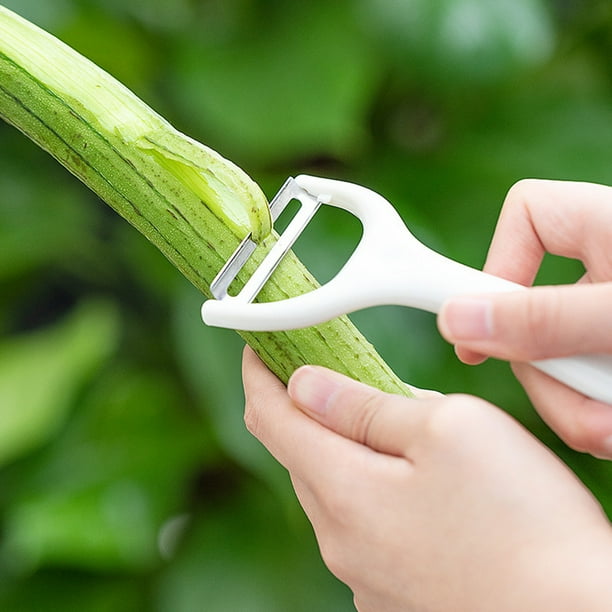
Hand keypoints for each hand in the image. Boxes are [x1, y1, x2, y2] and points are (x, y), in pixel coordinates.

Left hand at [243, 347, 611, 610]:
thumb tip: (306, 387)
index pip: (270, 418)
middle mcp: (341, 542)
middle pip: (300, 454)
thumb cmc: (524, 521)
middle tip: (330, 370)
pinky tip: (412, 480)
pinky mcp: (393, 593)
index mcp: (343, 491)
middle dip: (305, 407)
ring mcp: (365, 575)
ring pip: (333, 490)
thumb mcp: (448, 429)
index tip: (259, 348)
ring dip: (343, 448)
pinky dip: (369, 488)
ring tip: (385, 420)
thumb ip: (366, 407)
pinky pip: (362, 525)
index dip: (258, 374)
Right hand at [437, 180, 611, 457]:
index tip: (488, 318)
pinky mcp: (609, 355)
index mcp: (604, 225)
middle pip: (526, 310)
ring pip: (552, 360)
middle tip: (574, 408)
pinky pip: (580, 386)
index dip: (496, 260)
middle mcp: (605, 267)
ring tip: (609, 430)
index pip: (526, 214)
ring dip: (572, 407)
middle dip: (541, 370)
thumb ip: (547, 318)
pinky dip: (592, 416)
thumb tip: (458, 321)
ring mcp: (609, 315)